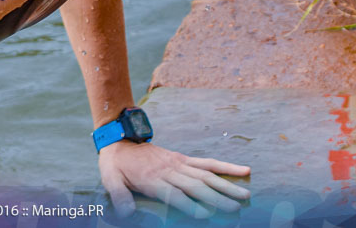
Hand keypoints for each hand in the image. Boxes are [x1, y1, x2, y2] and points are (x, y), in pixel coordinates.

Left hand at [98, 141, 250, 218]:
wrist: (121, 140)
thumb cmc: (116, 165)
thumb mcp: (110, 181)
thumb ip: (119, 197)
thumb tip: (127, 214)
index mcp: (153, 179)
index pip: (175, 194)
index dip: (190, 204)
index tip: (205, 214)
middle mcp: (170, 170)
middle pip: (197, 185)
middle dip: (217, 198)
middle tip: (236, 208)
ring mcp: (180, 163)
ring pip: (207, 175)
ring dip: (227, 185)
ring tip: (245, 195)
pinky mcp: (184, 159)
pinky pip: (208, 163)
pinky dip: (226, 167)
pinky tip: (243, 170)